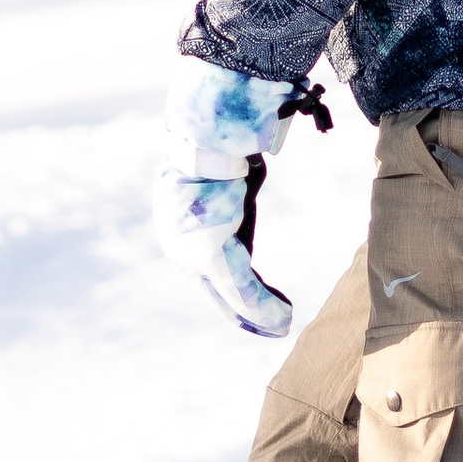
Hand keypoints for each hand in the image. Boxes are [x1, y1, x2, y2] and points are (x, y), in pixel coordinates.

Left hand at [150, 145, 292, 337]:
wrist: (214, 136)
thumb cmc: (225, 154)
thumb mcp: (230, 190)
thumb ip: (236, 214)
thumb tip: (249, 226)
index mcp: (179, 233)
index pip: (206, 274)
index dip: (234, 294)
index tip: (261, 302)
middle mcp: (178, 249)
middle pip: (214, 293)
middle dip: (244, 313)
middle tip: (272, 325)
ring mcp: (190, 255)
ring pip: (229, 296)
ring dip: (259, 315)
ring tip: (284, 325)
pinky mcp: (208, 255)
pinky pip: (240, 289)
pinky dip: (263, 307)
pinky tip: (284, 319)